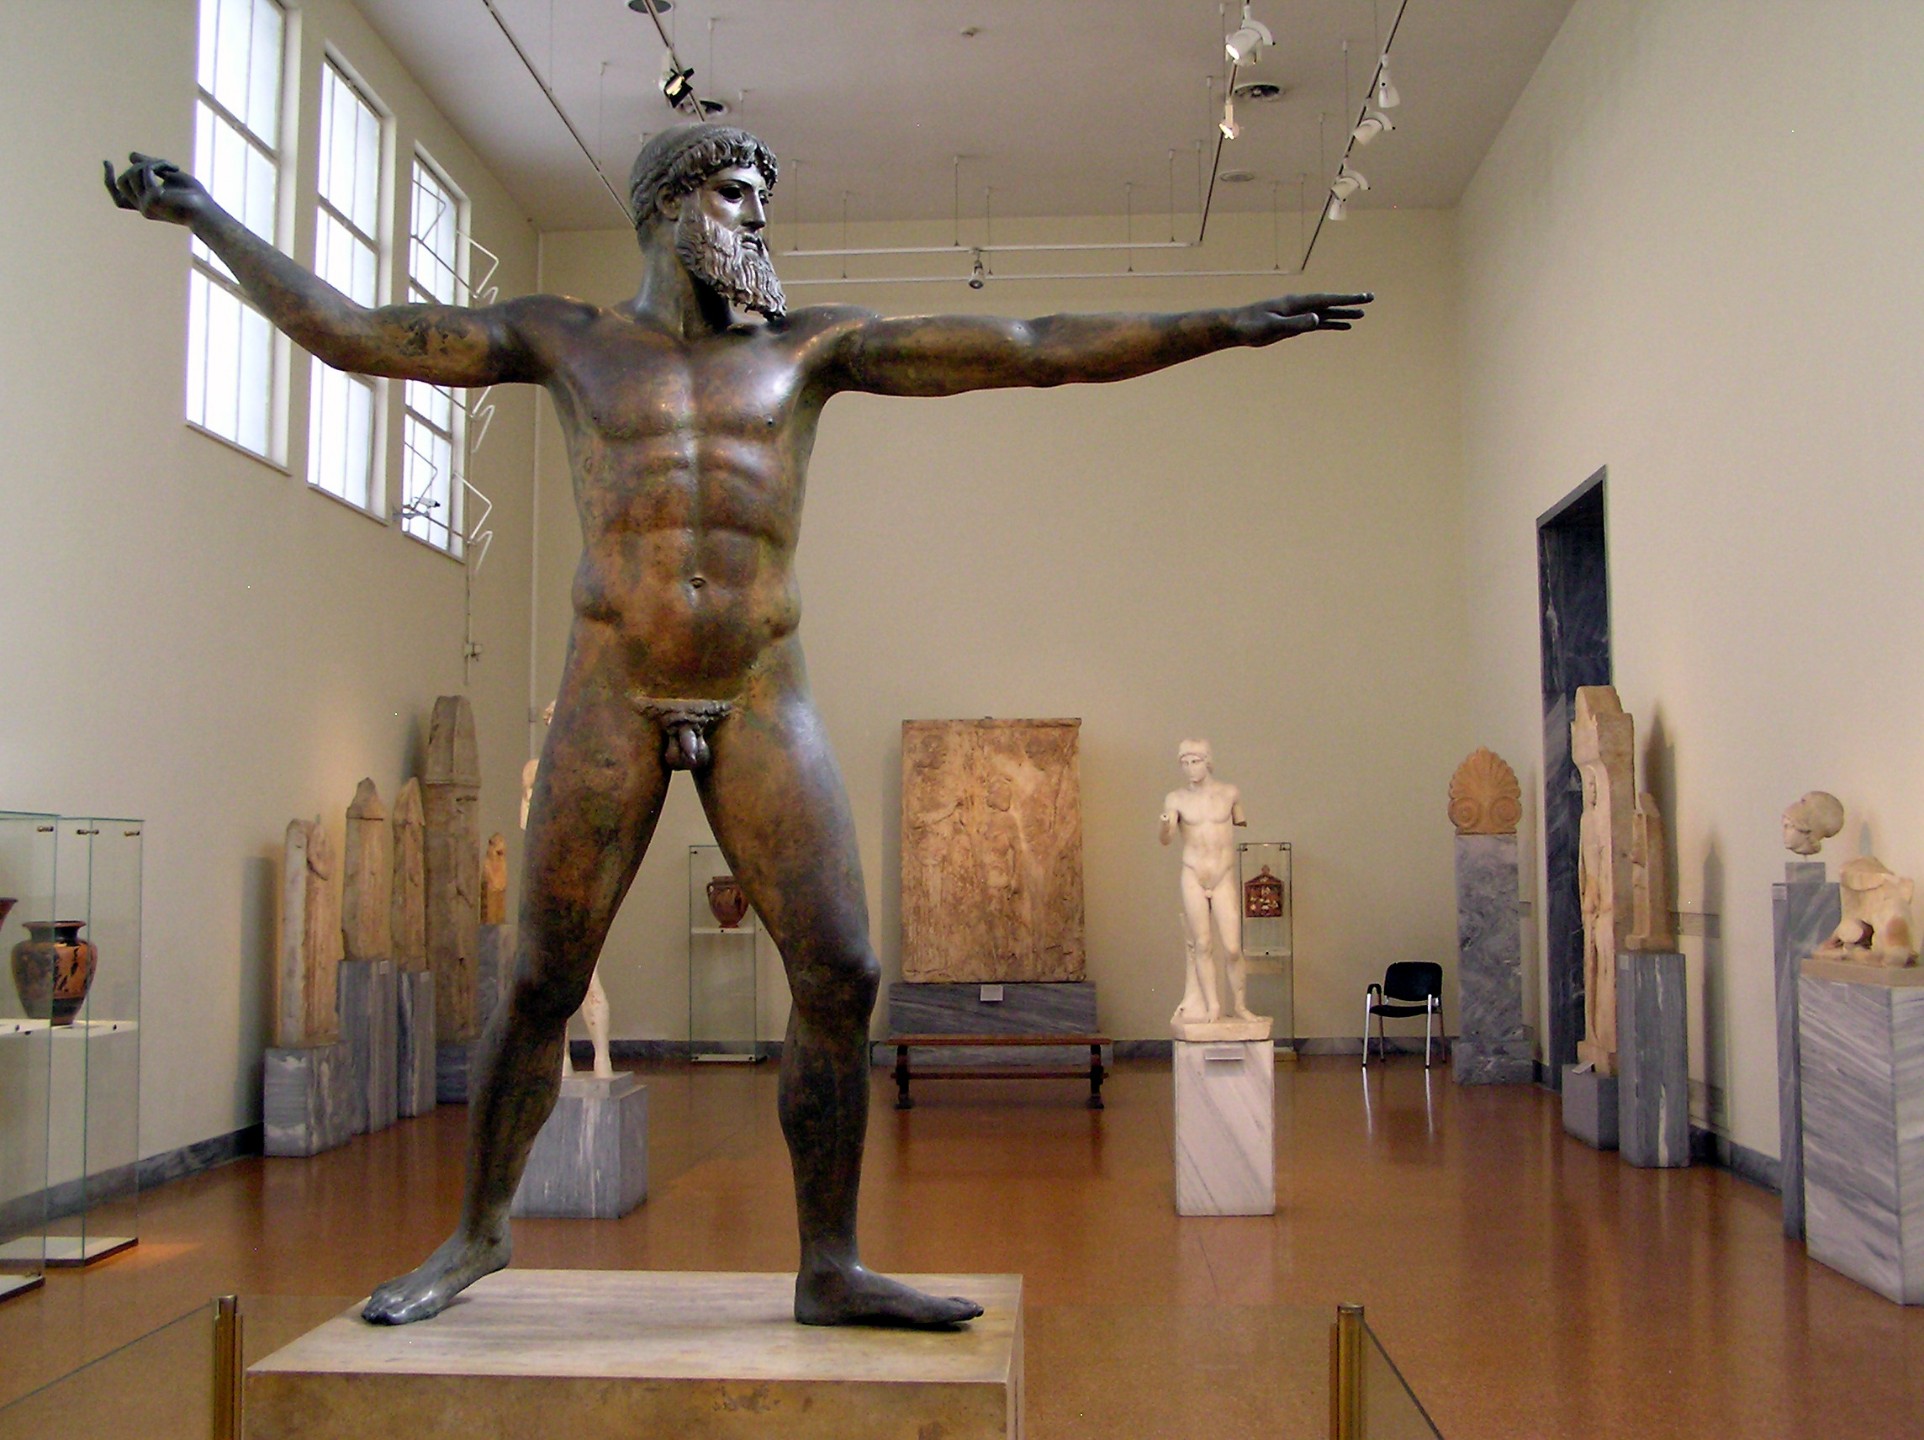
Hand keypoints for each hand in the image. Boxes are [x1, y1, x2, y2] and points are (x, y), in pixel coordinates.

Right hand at [103, 152, 209, 225]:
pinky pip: (145, 171)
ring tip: (171, 166)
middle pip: (122, 181)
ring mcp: (146, 205)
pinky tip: (174, 168)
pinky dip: (158, 164)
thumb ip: (150, 167)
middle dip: (138, 166)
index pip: (117, 197)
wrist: (208, 212)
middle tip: (161, 164)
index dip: (108, 180)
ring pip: (132, 173)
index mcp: (145, 207)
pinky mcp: (153, 198)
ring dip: (151, 163)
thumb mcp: (169, 177)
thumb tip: (131, 155)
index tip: (106, 161)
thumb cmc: (194, 197)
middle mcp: (143, 208)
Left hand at [1233, 292, 1373, 344]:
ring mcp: (1297, 314)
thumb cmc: (1251, 326)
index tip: (1363, 297)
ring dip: (1343, 313)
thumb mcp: (1273, 326)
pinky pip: (1317, 323)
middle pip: (1330, 303)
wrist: (1235, 327)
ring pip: (1326, 313)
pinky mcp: (1294, 324)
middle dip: (1350, 302)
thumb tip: (1318, 319)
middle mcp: (1299, 306)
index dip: (1346, 298)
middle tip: (1370, 299)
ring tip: (1362, 315)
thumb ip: (1296, 323)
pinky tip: (1343, 326)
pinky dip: (1331, 324)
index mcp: (1296, 303)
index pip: (1326, 299)